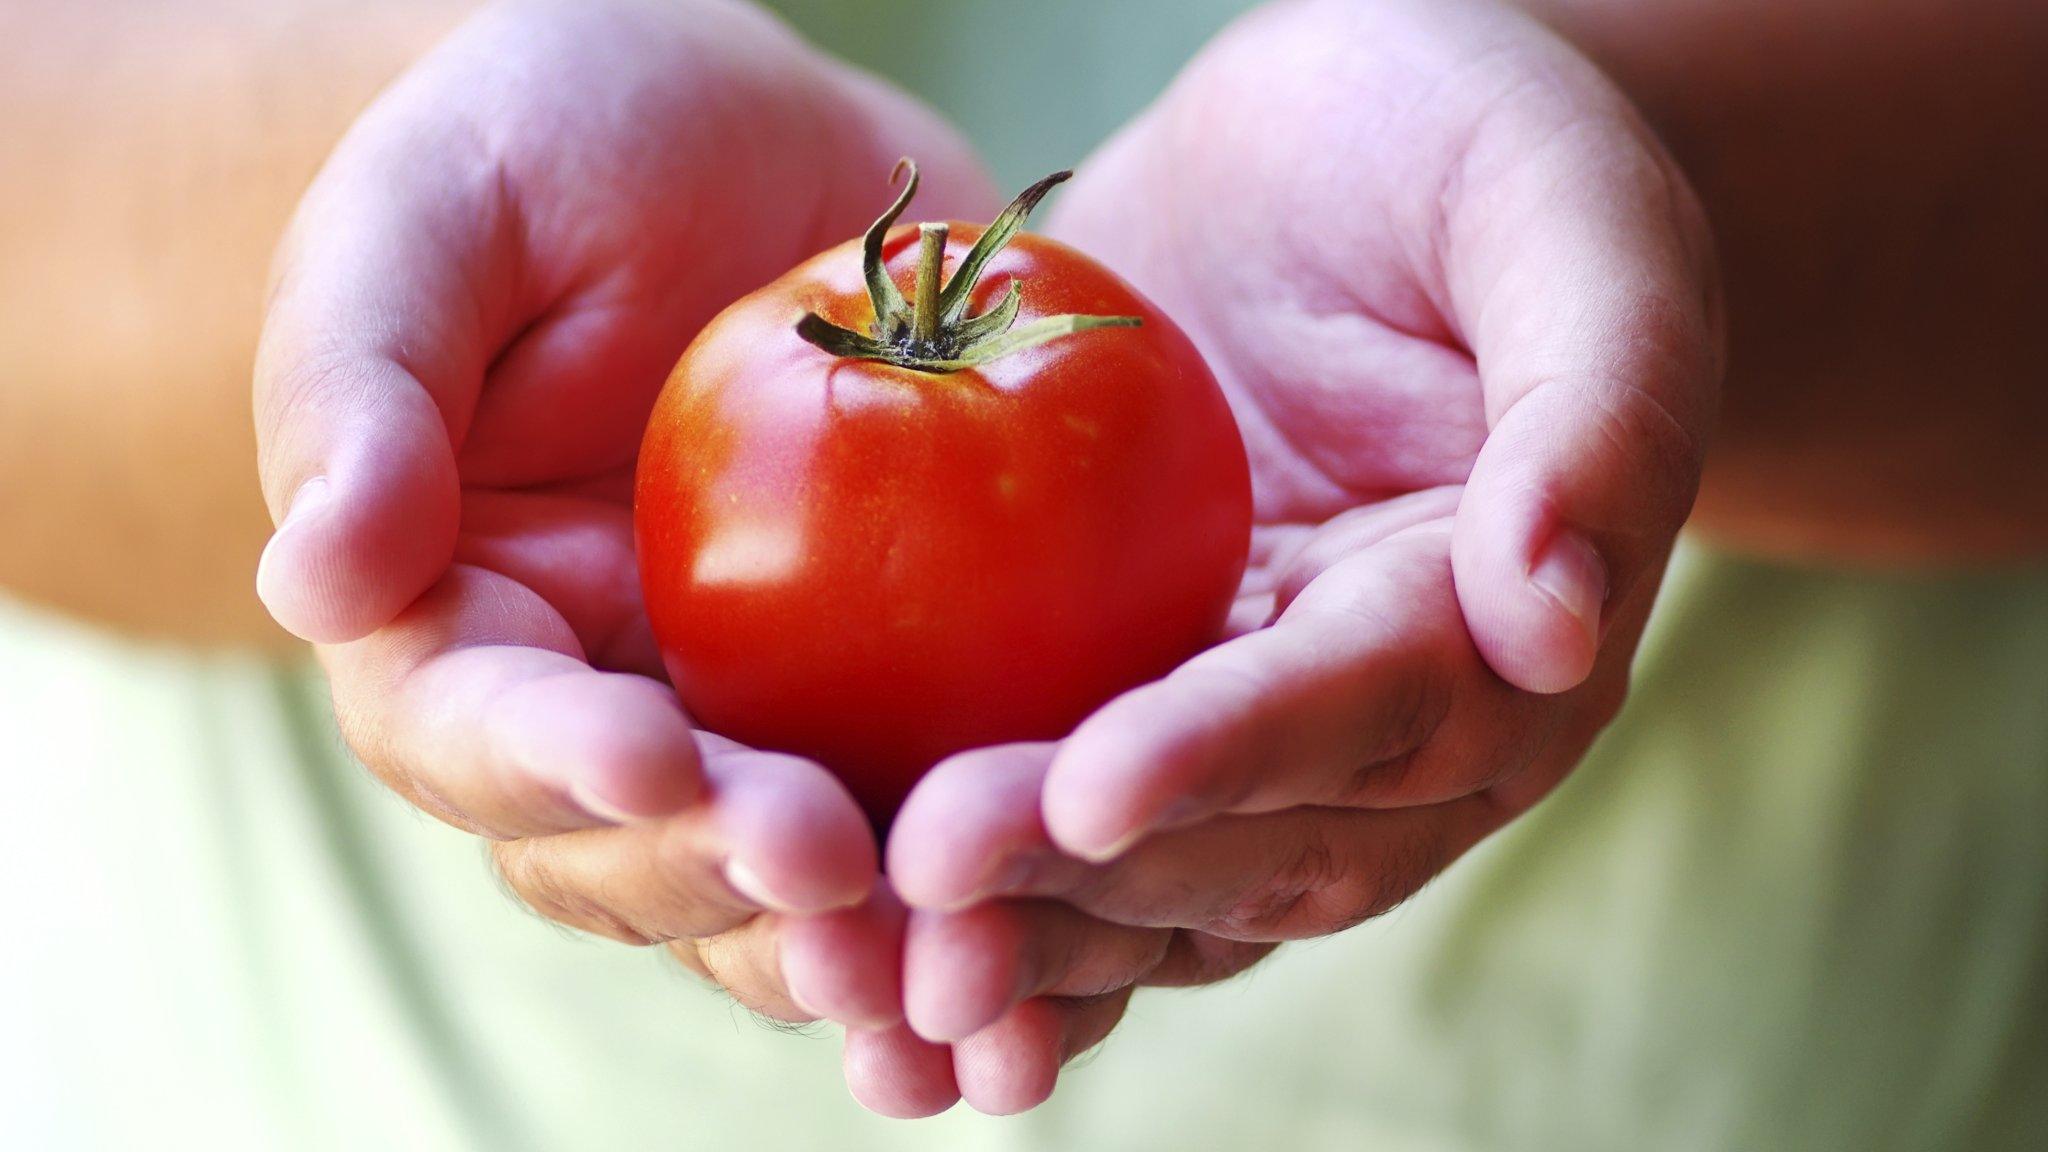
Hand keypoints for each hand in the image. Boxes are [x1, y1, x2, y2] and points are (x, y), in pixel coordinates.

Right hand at [251, 0, 997, 1088]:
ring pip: (777, 879)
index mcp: (455, 620)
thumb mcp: (441, 209)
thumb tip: (311, 583)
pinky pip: (927, 811)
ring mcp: (748, 713)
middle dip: (722, 877)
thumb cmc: (558, 139)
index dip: (553, 765)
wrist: (747, 143)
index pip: (471, 732)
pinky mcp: (890, 697)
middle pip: (628, 853)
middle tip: (834, 873)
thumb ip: (360, 380)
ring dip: (855, 935)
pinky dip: (978, 879)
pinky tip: (1062, 904)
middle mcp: (593, 702)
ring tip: (949, 956)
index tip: (653, 758)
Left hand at [880, 0, 1721, 1112]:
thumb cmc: (1471, 150)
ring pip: (1150, 875)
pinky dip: (972, 880)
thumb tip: (1553, 627)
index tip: (1089, 790)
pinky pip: (1054, 814)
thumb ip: (1598, 408)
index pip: (1373, 710)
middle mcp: (1386, 719)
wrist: (1342, 151)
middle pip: (1252, 839)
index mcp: (1506, 630)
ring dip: (1018, 927)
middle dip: (1089, 878)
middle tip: (923, 876)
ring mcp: (1245, 717)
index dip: (1233, 756)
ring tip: (868, 954)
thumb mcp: (1568, 219)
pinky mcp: (1128, 692)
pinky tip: (845, 925)